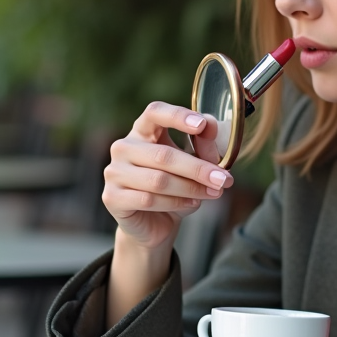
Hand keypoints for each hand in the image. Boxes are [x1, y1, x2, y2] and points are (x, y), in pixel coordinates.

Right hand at [102, 101, 232, 249]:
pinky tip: (192, 204)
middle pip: (163, 154)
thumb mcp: (195, 164)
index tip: (201, 125)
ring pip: (159, 180)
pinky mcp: (112, 197)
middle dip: (198, 168)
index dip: (177, 116)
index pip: (155, 113)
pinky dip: (176, 203)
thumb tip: (212, 123)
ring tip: (213, 193)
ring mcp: (114, 172)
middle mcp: (123, 147)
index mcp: (143, 131)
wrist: (154, 223)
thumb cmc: (175, 188)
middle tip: (224, 179)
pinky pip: (149, 199)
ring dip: (191, 188)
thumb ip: (203, 145)